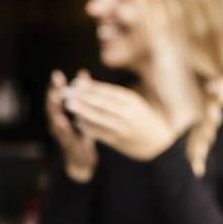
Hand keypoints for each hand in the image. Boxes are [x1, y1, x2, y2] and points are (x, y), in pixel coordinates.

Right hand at [47, 70, 96, 182]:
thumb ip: (81, 94)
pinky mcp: (68, 145)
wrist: (81, 160)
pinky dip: (63, 128)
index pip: (56, 99)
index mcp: (60, 116)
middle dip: (53, 95)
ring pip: (55, 121)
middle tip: (55, 83)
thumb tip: (83, 72)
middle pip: (52, 108)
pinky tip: (63, 121)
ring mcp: (60, 136)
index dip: (55, 87)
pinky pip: (65, 136)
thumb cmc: (80, 133)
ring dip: (54, 110)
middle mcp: (56, 125)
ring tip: (55, 98)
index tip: (57, 74)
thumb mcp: (82, 113)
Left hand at [61, 78, 181, 161]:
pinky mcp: (118, 140)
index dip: (89, 87)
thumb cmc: (138, 117)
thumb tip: (83, 81)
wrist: (156, 142)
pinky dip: (88, 127)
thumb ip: (108, 93)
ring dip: (83, 111)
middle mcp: (127, 112)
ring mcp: (123, 127)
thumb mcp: (129, 101)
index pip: (106, 91)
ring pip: (99, 117)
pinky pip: (100, 133)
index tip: (74, 83)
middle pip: (101, 102)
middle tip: (65, 92)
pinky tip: (78, 123)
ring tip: (68, 105)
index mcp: (130, 100)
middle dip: (82, 96)